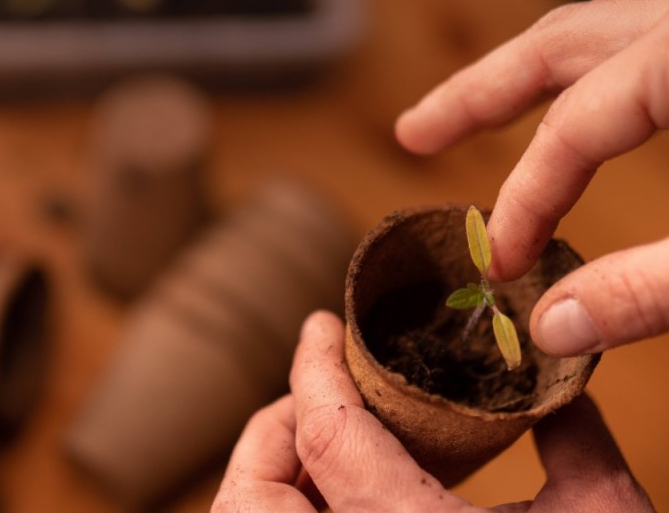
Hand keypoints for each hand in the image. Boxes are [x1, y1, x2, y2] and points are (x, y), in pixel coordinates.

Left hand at [211, 311, 651, 511]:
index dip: (313, 367)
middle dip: (276, 432)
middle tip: (321, 397)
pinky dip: (294, 512)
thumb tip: (554, 383)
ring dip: (278, 478)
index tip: (320, 327)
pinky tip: (345, 497)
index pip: (324, 434)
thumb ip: (571, 440)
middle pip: (250, 498)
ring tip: (330, 444)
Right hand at [395, 0, 668, 355]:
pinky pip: (629, 52)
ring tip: (463, 115)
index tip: (503, 266)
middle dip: (477, 91)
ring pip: (591, 36)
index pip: (574, 129)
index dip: (527, 201)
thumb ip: (650, 291)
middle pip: (558, 44)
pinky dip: (576, 81)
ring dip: (518, 75)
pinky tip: (560, 114)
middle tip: (413, 135)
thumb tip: (552, 328)